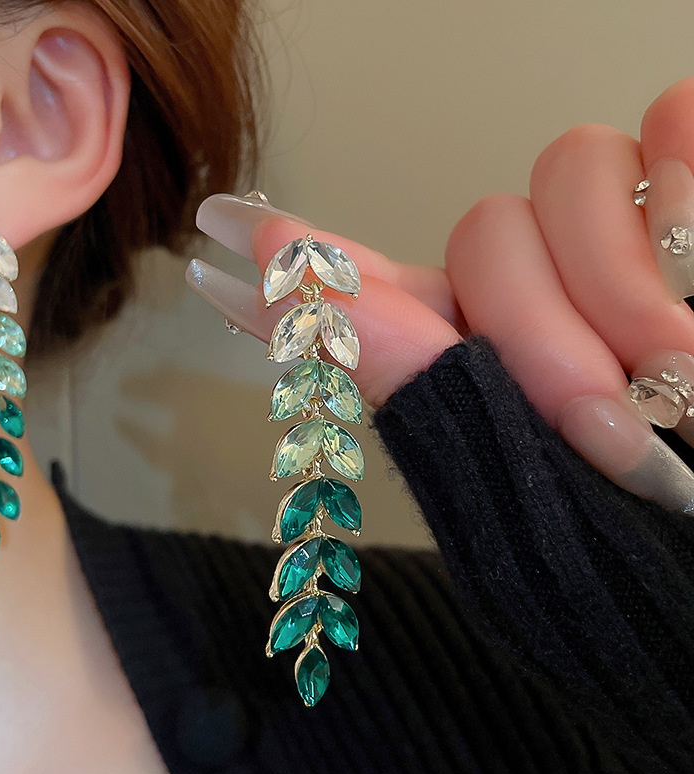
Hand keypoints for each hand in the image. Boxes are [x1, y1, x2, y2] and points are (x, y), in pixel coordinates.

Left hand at [191, 79, 693, 512]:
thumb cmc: (665, 559)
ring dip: (609, 280)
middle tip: (596, 417)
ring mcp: (634, 226)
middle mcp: (552, 290)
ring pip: (562, 171)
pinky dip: (690, 186)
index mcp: (496, 368)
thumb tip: (297, 293)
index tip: (217, 232)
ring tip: (677, 367)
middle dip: (525, 327)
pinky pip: (670, 124)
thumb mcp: (541, 504)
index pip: (377, 294)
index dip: (304, 266)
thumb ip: (419, 388)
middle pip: (479, 232)